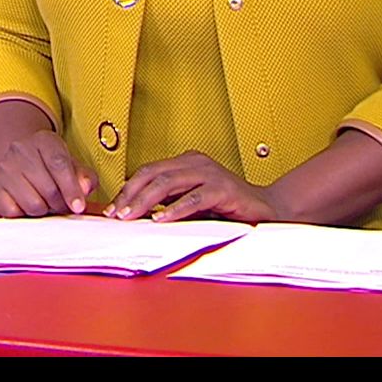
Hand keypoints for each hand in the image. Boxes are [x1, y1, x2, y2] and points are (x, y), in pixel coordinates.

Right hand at [0, 129, 98, 217]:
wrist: (19, 162)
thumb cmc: (49, 167)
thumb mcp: (72, 166)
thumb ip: (85, 178)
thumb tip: (85, 189)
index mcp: (44, 140)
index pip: (59, 164)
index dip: (71, 189)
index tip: (78, 207)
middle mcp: (20, 149)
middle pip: (48, 188)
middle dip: (60, 203)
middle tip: (61, 203)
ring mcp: (3, 168)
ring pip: (32, 204)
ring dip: (43, 209)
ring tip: (43, 201)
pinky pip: (13, 212)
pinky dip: (23, 214)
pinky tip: (26, 204)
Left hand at [105, 151, 280, 222]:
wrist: (268, 209)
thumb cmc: (228, 207)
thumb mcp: (192, 202)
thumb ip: (169, 201)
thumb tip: (135, 212)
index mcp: (186, 162)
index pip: (148, 171)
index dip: (128, 189)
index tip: (113, 208)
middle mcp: (196, 163)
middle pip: (153, 174)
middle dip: (131, 194)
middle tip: (117, 213)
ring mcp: (210, 174)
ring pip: (168, 184)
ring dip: (145, 201)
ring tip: (131, 216)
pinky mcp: (223, 189)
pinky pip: (193, 198)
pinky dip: (174, 209)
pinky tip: (161, 219)